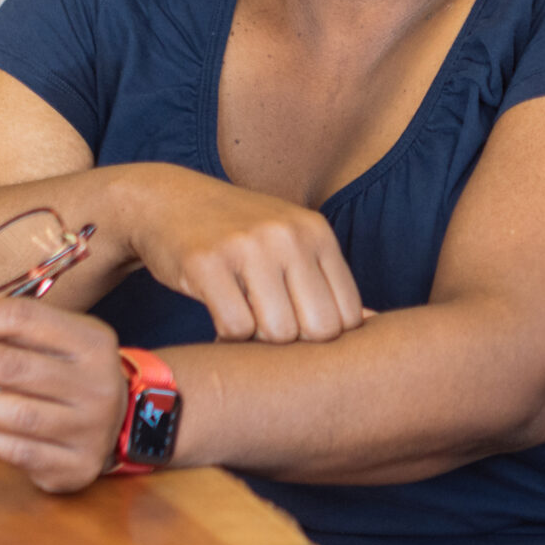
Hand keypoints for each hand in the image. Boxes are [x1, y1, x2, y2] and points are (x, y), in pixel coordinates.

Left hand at [0, 293, 127, 493]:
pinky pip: (15, 449)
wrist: (122, 425)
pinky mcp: (72, 465)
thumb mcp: (43, 334)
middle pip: (12, 365)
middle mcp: (96, 382)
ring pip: (13, 411)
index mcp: (91, 339)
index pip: (22, 319)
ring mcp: (87, 427)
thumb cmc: (68, 373)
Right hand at [120, 164, 365, 342]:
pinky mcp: (206, 262)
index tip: (297, 329)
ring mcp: (248, 246)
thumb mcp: (291, 244)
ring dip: (258, 340)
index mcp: (318, 233)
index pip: (348, 315)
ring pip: (279, 333)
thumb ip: (328, 283)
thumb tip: (376, 326)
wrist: (167, 201)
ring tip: (244, 319)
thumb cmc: (238, 234)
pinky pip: (235, 328)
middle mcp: (289, 235)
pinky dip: (227, 336)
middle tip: (269, 330)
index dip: (323, 336)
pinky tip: (219, 316)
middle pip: (320, 329)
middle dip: (295, 343)